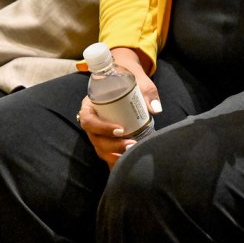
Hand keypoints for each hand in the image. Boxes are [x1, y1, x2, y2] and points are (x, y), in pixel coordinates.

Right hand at [78, 48, 161, 168]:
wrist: (124, 78)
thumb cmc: (127, 77)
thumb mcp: (137, 79)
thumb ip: (147, 92)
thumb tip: (156, 109)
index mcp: (90, 104)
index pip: (88, 120)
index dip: (102, 128)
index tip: (120, 129)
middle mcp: (91, 120)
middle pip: (94, 138)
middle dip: (112, 146)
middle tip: (131, 144)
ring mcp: (97, 132)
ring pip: (100, 148)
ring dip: (114, 155)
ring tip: (132, 154)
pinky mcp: (106, 139)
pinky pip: (107, 152)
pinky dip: (115, 160)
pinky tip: (127, 165)